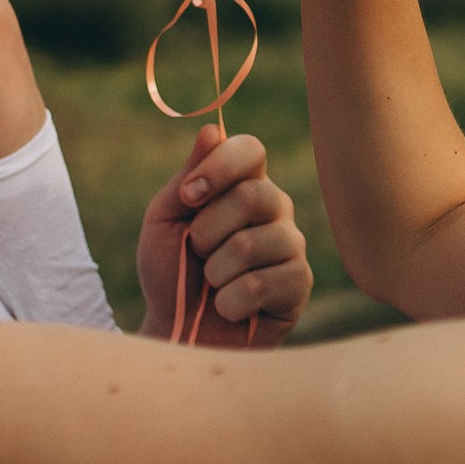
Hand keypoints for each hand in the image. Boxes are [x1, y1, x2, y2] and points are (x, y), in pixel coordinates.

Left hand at [136, 124, 311, 348]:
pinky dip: (230, 300)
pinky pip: (263, 282)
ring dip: (215, 270)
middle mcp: (274, 208)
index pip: (250, 149)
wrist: (177, 333)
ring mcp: (291, 245)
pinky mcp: (300, 284)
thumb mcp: (164, 221)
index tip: (188, 196)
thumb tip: (211, 130)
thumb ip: (187, 177)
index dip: (219, 167)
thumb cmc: (171, 273)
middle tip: (197, 251)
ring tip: (212, 283)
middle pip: (252, 195)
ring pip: (253, 243)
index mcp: (243, 184)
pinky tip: (229, 307)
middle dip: (207, 230)